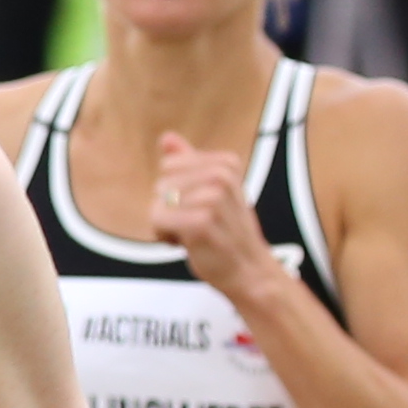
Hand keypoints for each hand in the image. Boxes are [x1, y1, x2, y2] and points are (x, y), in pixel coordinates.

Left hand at [148, 134, 270, 300]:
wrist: (250, 270)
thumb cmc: (228, 232)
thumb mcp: (214, 190)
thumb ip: (189, 163)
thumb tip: (167, 137)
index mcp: (226, 163)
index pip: (169, 165)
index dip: (176, 190)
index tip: (199, 207)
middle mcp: (221, 176)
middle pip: (161, 184)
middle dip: (170, 208)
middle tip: (198, 224)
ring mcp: (212, 198)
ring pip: (157, 203)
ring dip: (168, 225)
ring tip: (195, 234)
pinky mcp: (201, 222)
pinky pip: (158, 220)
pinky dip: (166, 237)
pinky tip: (189, 244)